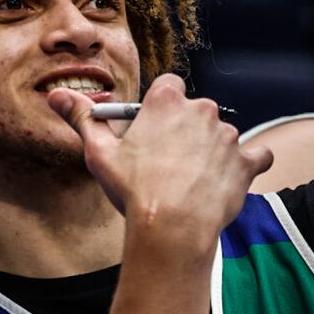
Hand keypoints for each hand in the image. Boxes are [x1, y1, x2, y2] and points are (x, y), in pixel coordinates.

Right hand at [48, 74, 272, 263]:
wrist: (172, 228)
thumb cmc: (134, 191)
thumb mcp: (99, 153)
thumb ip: (82, 118)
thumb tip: (56, 95)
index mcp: (167, 101)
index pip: (169, 85)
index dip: (161, 107)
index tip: (153, 128)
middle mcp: (202, 109)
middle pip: (196, 111)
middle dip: (186, 132)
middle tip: (168, 162)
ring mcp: (228, 135)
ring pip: (221, 135)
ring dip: (212, 152)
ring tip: (192, 182)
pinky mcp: (246, 161)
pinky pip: (256, 155)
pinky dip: (246, 165)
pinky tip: (228, 181)